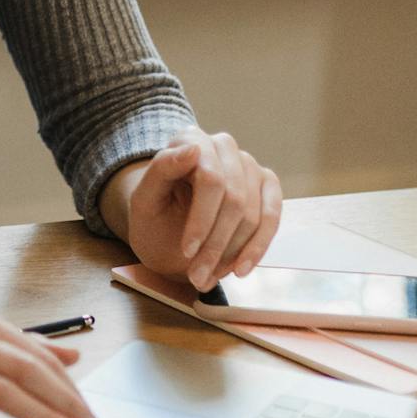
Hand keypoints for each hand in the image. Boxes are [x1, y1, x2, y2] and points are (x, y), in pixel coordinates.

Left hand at [111, 132, 281, 291]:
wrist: (166, 234)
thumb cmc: (153, 216)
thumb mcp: (144, 200)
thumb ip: (161, 170)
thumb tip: (193, 148)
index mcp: (190, 139)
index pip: (210, 179)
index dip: (202, 219)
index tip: (187, 251)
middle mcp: (224, 147)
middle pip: (234, 199)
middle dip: (216, 244)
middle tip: (197, 277)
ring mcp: (249, 165)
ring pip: (253, 214)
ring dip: (232, 253)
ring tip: (208, 278)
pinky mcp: (267, 186)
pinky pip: (272, 218)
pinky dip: (257, 248)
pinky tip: (240, 269)